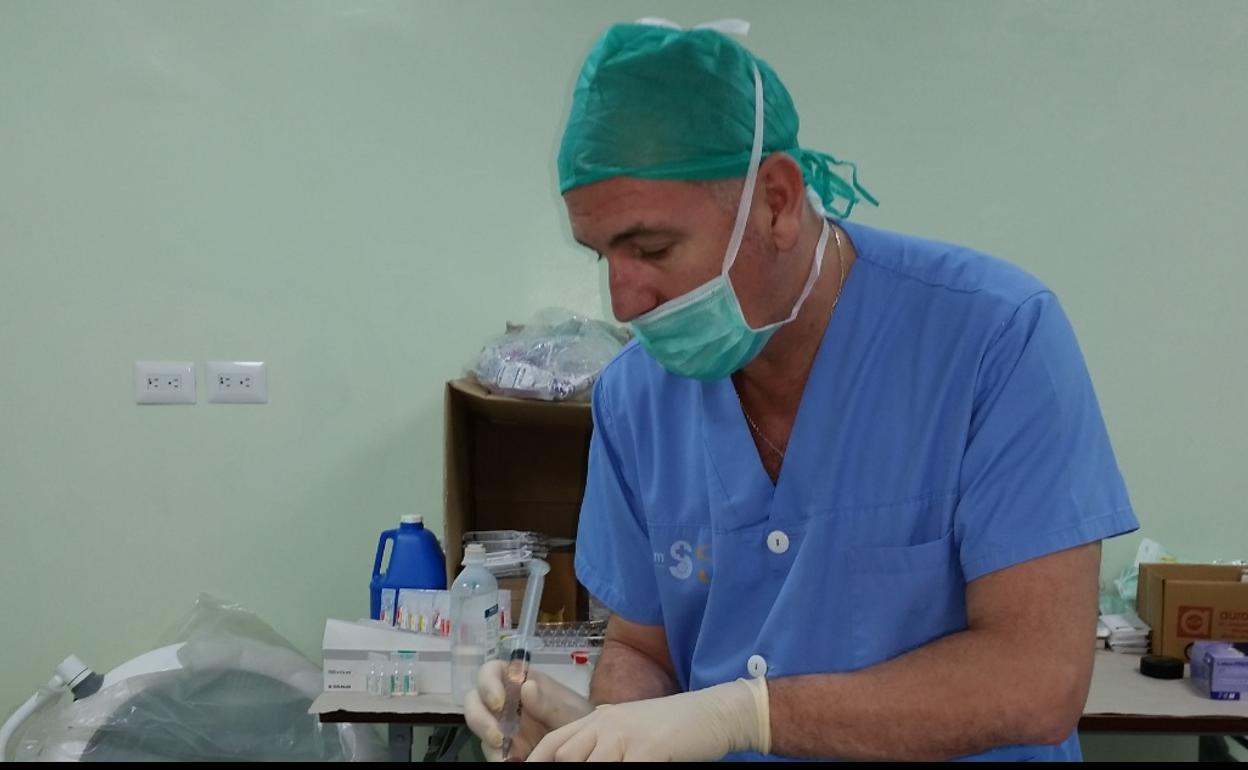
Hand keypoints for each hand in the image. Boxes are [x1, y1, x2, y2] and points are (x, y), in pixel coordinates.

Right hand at [464, 660, 593, 760]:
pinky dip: (496, 757)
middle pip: (474, 700)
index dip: (487, 683)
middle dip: (479, 717)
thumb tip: (526, 687)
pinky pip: (491, 751)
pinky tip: (513, 761)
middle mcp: (505, 700)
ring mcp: (501, 724)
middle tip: (498, 737)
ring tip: (507, 756)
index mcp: (520, 681)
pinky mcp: (503, 748)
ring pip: (478, 727)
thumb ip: (549, 701)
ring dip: (487, 741)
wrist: (586, 747)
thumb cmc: (579, 719)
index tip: (498, 703)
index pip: (491, 671)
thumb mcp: (571, 710)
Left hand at [525, 677, 770, 761]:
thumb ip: (604, 746)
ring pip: (588, 764)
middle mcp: (607, 724)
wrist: (712, 713)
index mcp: (600, 718)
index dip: (535, 762)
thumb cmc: (671, 728)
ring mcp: (627, 736)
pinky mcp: (648, 750)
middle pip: (566, 756)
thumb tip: (578, 759)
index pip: (555, 744)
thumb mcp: (629, 732)